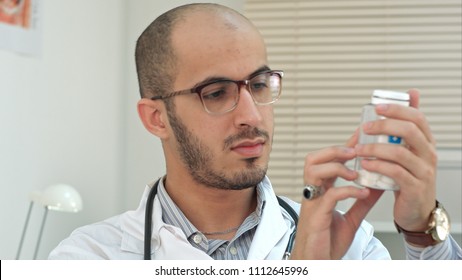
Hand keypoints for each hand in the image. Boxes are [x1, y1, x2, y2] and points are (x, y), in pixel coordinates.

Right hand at [291, 132, 382, 258]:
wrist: (318, 262)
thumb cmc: (328, 242)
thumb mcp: (352, 218)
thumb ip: (362, 201)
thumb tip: (377, 185)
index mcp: (320, 191)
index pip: (327, 161)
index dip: (343, 146)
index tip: (360, 136)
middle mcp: (313, 193)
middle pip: (313, 159)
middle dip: (334, 150)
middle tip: (354, 151)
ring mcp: (312, 202)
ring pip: (314, 171)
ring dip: (337, 166)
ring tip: (356, 171)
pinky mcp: (316, 215)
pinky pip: (329, 194)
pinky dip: (347, 190)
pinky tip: (361, 192)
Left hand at [355, 89, 436, 237]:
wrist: (416, 210)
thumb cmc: (409, 177)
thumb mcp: (410, 150)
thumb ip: (407, 125)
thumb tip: (412, 93)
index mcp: (427, 142)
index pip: (417, 117)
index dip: (397, 109)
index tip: (377, 108)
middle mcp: (428, 154)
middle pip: (409, 131)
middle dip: (383, 125)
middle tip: (365, 127)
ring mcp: (424, 171)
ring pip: (399, 152)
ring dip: (374, 148)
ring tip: (359, 149)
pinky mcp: (414, 187)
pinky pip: (395, 172)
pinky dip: (377, 166)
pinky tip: (365, 164)